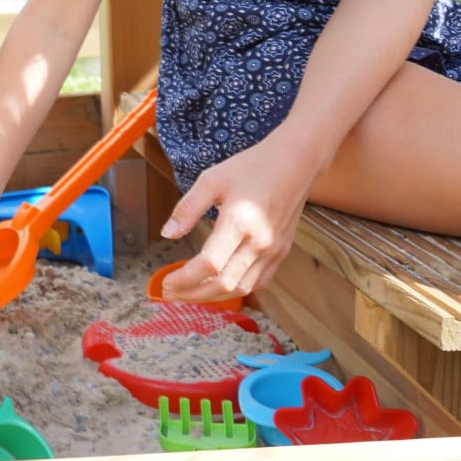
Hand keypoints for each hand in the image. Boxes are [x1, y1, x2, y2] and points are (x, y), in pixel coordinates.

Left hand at [158, 136, 314, 301]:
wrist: (295, 163)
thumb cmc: (251, 167)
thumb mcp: (211, 180)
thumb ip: (187, 209)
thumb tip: (167, 234)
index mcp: (239, 222)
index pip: (208, 264)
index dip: (184, 279)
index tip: (166, 281)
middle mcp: (259, 242)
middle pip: (224, 284)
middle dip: (193, 294)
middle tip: (171, 292)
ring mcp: (274, 250)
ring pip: (242, 288)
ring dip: (212, 297)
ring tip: (189, 293)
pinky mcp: (282, 251)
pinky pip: (259, 281)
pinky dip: (236, 289)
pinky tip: (218, 286)